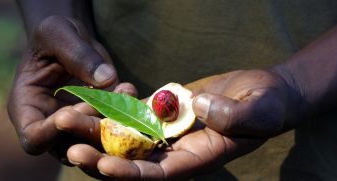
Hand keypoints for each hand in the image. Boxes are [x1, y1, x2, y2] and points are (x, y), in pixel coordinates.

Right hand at [7, 16, 133, 163]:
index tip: (70, 111)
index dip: (52, 133)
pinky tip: (131, 90)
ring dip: (114, 123)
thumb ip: (76, 54)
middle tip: (106, 106)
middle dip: (90, 129)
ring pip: (96, 140)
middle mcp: (52, 124)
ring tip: (125, 91)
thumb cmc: (56, 34)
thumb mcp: (58, 33)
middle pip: (69, 146)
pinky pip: (115, 125)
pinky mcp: (101, 117)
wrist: (74, 39)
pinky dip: (127, 113)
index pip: (34, 138)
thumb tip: (106, 79)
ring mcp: (79, 124)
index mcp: (28, 108)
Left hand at [61, 69, 300, 179]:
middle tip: (70, 147)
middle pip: (134, 159)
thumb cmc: (267, 105)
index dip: (130, 174)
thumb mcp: (259, 110)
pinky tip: (92, 101)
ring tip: (68, 121)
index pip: (159, 174)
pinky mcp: (166, 108)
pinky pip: (136, 111)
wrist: (263, 91)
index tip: (103, 167)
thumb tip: (197, 108)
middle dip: (101, 156)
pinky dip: (115, 108)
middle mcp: (178, 149)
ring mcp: (169, 128)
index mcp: (198, 158)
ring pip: (128, 134)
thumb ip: (233, 115)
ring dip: (99, 130)